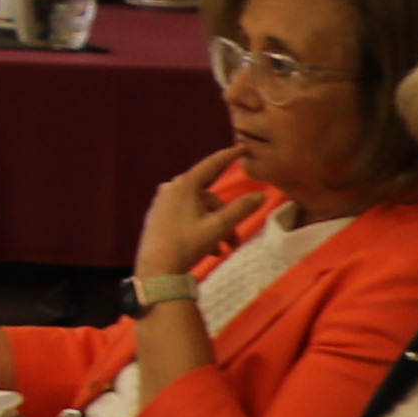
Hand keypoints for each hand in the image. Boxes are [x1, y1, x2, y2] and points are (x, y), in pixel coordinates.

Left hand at [129, 153, 242, 288]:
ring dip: (214, 227)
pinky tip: (208, 249)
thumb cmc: (186, 245)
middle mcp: (171, 188)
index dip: (229, 155)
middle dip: (225, 216)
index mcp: (184, 185)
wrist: (156, 270)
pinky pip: (186, 216)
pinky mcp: (158, 216)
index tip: (243, 146)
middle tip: (234, 241)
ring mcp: (162, 202)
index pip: (212, 164)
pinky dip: (200, 229)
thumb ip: (240, 210)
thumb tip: (261, 195)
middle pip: (208, 196)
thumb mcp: (217, 227)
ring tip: (221, 249)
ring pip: (199, 209)